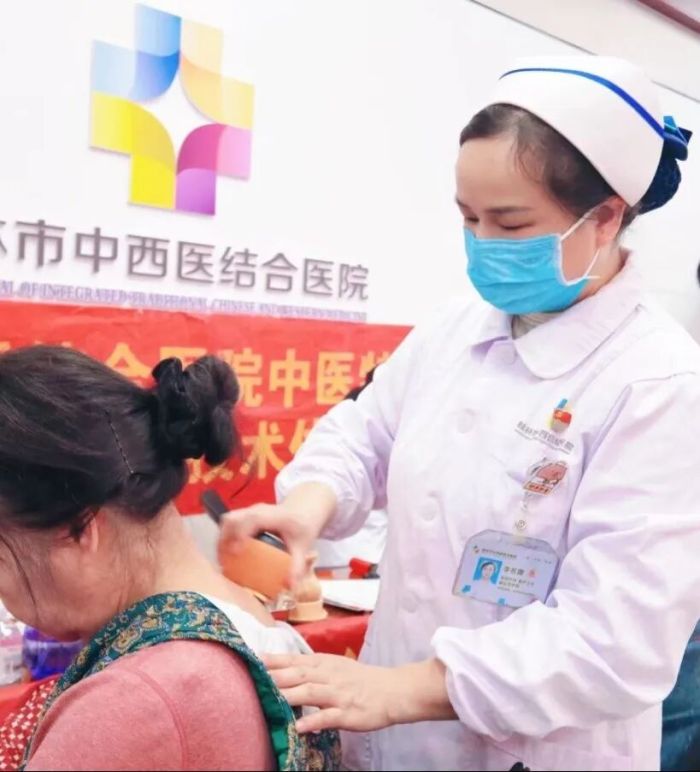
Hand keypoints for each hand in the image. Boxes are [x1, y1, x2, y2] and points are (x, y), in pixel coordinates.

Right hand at [218, 483, 336, 585]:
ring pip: (229, 520)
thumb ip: (297, 567)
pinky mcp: (246, 515)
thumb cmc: (303, 525)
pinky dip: (225, 537)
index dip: (240, 534)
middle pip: (233, 519)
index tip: (235, 553)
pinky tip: (227, 555)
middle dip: (224, 540)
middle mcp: (258, 510)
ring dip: (222, 539)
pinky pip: (231, 523)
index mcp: (273, 515)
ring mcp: (250, 511)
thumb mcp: (303, 546)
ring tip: (222, 561)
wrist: (305, 508)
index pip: (252, 520)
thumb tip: (290, 587)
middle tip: (223, 562)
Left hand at [262, 653, 455, 732]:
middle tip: (254, 679)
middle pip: (299, 674)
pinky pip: (329, 717)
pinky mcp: (348, 713)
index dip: (274, 661)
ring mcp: (338, 694)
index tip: (253, 660)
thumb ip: (309, 668)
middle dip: (276, 676)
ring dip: (290, 695)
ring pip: (311, 692)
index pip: (295, 660)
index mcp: (324, 663)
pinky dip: (314, 721)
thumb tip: (280, 668)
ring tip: (270, 699)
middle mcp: (329, 676)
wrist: (392, 690)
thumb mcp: (334, 667)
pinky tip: (299, 727)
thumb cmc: (359, 680)